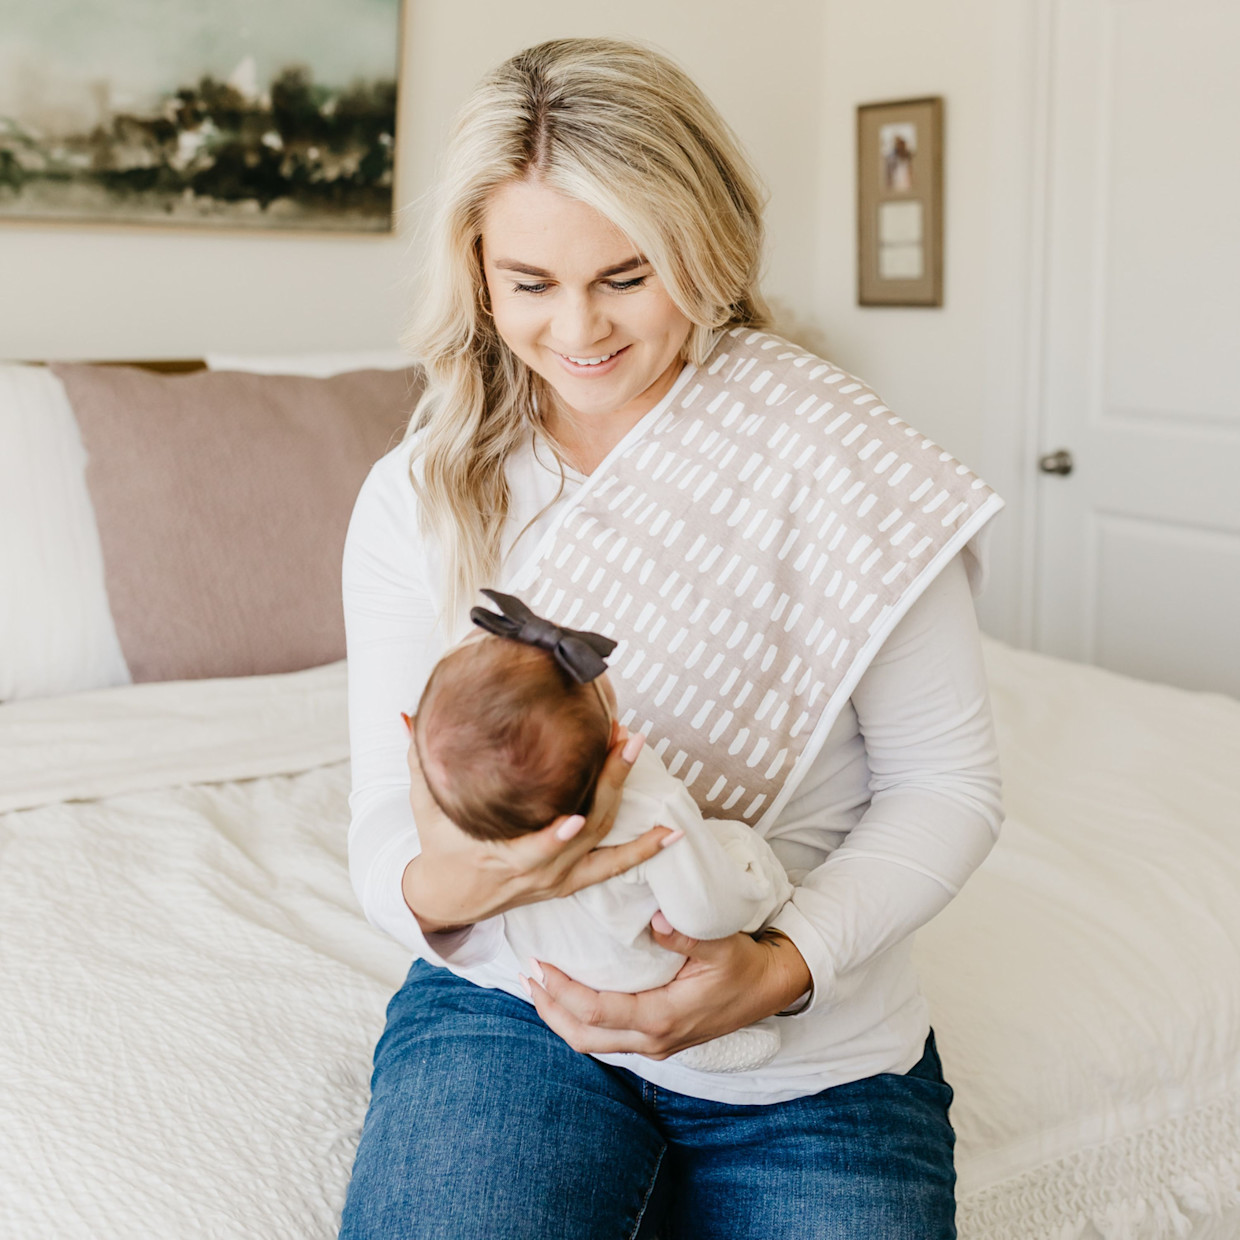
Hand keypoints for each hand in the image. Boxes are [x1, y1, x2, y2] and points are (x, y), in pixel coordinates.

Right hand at [401, 722, 680, 932]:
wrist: (449, 898)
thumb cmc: (439, 844)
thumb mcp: (424, 805)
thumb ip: (419, 759)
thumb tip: (408, 714)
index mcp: (501, 857)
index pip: (533, 851)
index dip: (554, 839)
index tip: (574, 817)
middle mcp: (537, 872)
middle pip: (582, 835)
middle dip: (608, 787)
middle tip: (627, 743)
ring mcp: (558, 879)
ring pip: (604, 848)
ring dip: (632, 811)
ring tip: (649, 769)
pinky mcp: (571, 881)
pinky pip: (613, 867)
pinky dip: (644, 851)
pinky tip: (673, 832)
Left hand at [522, 914, 811, 1057]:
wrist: (770, 988)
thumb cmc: (743, 965)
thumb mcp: (719, 944)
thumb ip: (684, 933)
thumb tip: (653, 920)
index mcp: (661, 1018)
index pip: (595, 1011)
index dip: (561, 991)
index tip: (539, 964)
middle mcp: (654, 1040)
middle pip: (583, 1037)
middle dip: (549, 1009)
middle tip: (526, 977)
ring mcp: (655, 1044)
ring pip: (593, 1043)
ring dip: (561, 1018)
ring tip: (538, 988)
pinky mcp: (658, 1039)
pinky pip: (608, 1038)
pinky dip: (582, 1020)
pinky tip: (571, 997)